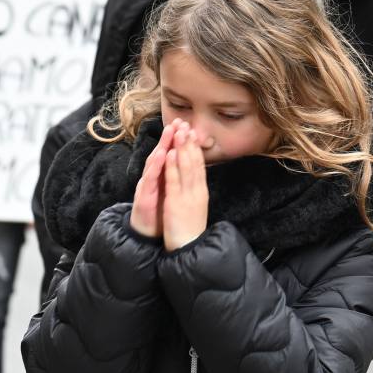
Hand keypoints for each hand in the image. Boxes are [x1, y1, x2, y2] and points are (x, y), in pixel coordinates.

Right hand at [129, 119, 176, 240]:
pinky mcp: (143, 196)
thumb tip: (182, 164)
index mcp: (161, 178)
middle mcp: (152, 179)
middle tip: (176, 122)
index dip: (176, 141)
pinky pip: (150, 180)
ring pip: (153, 164)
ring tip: (169, 133)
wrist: (146, 234)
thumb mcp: (168, 192)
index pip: (169, 156)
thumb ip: (172, 177)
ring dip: (161, 147)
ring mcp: (146, 187)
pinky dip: (155, 167)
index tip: (185, 126)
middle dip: (168, 138)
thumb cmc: (158, 213)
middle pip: (160, 155)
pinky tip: (161, 156)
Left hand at [161, 120, 209, 249]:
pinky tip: (171, 154)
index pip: (199, 166)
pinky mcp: (177, 203)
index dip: (196, 148)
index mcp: (200, 191)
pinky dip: (173, 167)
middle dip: (189, 143)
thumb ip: (195, 192)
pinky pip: (175, 182)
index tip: (193, 133)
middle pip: (194, 162)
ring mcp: (188, 196)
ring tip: (180, 132)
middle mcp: (197, 190)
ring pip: (186, 168)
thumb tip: (196, 180)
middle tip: (187, 125)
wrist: (190, 247)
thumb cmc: (191, 229)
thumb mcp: (196, 207)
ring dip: (182, 149)